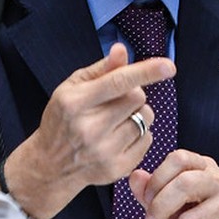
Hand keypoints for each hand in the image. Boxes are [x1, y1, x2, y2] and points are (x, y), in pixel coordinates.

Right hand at [1, 43, 174, 218]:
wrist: (50, 165)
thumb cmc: (63, 118)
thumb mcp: (71, 88)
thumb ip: (101, 69)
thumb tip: (121, 50)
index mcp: (75, 103)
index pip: (117, 82)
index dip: (145, 72)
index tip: (168, 66)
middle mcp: (89, 128)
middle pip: (137, 97)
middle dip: (134, 93)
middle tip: (117, 100)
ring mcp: (103, 151)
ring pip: (145, 118)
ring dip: (138, 113)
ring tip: (118, 119)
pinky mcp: (116, 169)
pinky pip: (148, 140)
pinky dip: (140, 134)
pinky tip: (120, 136)